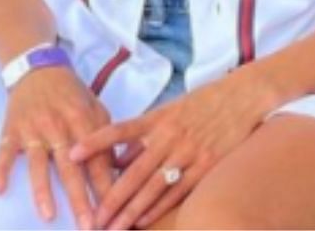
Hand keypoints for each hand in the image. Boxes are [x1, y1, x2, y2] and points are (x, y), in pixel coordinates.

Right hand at [0, 66, 114, 227]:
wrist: (37, 67)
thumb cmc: (71, 92)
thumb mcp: (97, 109)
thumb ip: (107, 140)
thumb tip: (118, 173)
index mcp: (82, 122)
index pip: (97, 162)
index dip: (105, 189)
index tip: (114, 215)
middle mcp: (57, 126)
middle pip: (70, 169)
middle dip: (80, 200)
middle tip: (88, 227)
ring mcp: (32, 128)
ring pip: (38, 164)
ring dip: (43, 190)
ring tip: (49, 216)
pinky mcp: (11, 129)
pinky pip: (5, 152)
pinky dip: (0, 169)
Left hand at [70, 72, 275, 229]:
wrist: (242, 97)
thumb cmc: (199, 105)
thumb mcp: (166, 112)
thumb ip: (141, 135)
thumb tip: (116, 161)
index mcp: (155, 119)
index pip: (117, 131)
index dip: (94, 142)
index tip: (72, 155)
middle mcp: (168, 137)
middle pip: (133, 172)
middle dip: (111, 198)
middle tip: (94, 217)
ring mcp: (188, 153)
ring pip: (153, 187)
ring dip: (132, 210)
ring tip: (114, 227)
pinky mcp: (208, 166)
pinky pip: (179, 192)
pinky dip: (159, 207)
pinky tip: (143, 221)